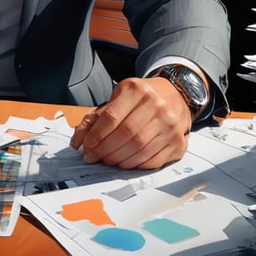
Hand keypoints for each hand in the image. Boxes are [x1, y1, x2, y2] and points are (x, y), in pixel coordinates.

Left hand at [69, 76, 191, 168]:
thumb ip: (95, 118)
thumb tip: (77, 141)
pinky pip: (153, 160)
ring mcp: (170, 124)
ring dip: (119, 160)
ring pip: (140, 149)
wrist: (175, 95)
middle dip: (105, 150)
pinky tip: (127, 162)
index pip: (111, 117)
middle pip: (125, 135)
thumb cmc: (142, 99)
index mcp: (136, 90)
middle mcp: (156, 105)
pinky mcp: (178, 141)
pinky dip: (136, 165)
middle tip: (95, 157)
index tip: (86, 148)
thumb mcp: (117, 98)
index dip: (96, 137)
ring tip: (109, 160)